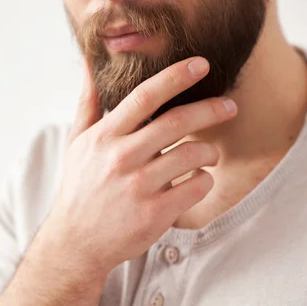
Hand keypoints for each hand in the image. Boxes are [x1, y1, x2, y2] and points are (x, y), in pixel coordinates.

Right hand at [46, 56, 236, 276]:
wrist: (77, 242)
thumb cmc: (81, 187)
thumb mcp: (77, 142)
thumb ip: (88, 101)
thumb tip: (89, 63)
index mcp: (105, 136)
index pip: (145, 96)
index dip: (176, 76)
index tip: (202, 64)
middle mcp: (122, 158)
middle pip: (177, 122)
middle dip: (211, 109)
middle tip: (230, 106)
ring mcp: (139, 187)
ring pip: (193, 155)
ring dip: (210, 150)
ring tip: (209, 153)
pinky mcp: (155, 214)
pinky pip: (197, 187)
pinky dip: (205, 180)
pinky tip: (198, 180)